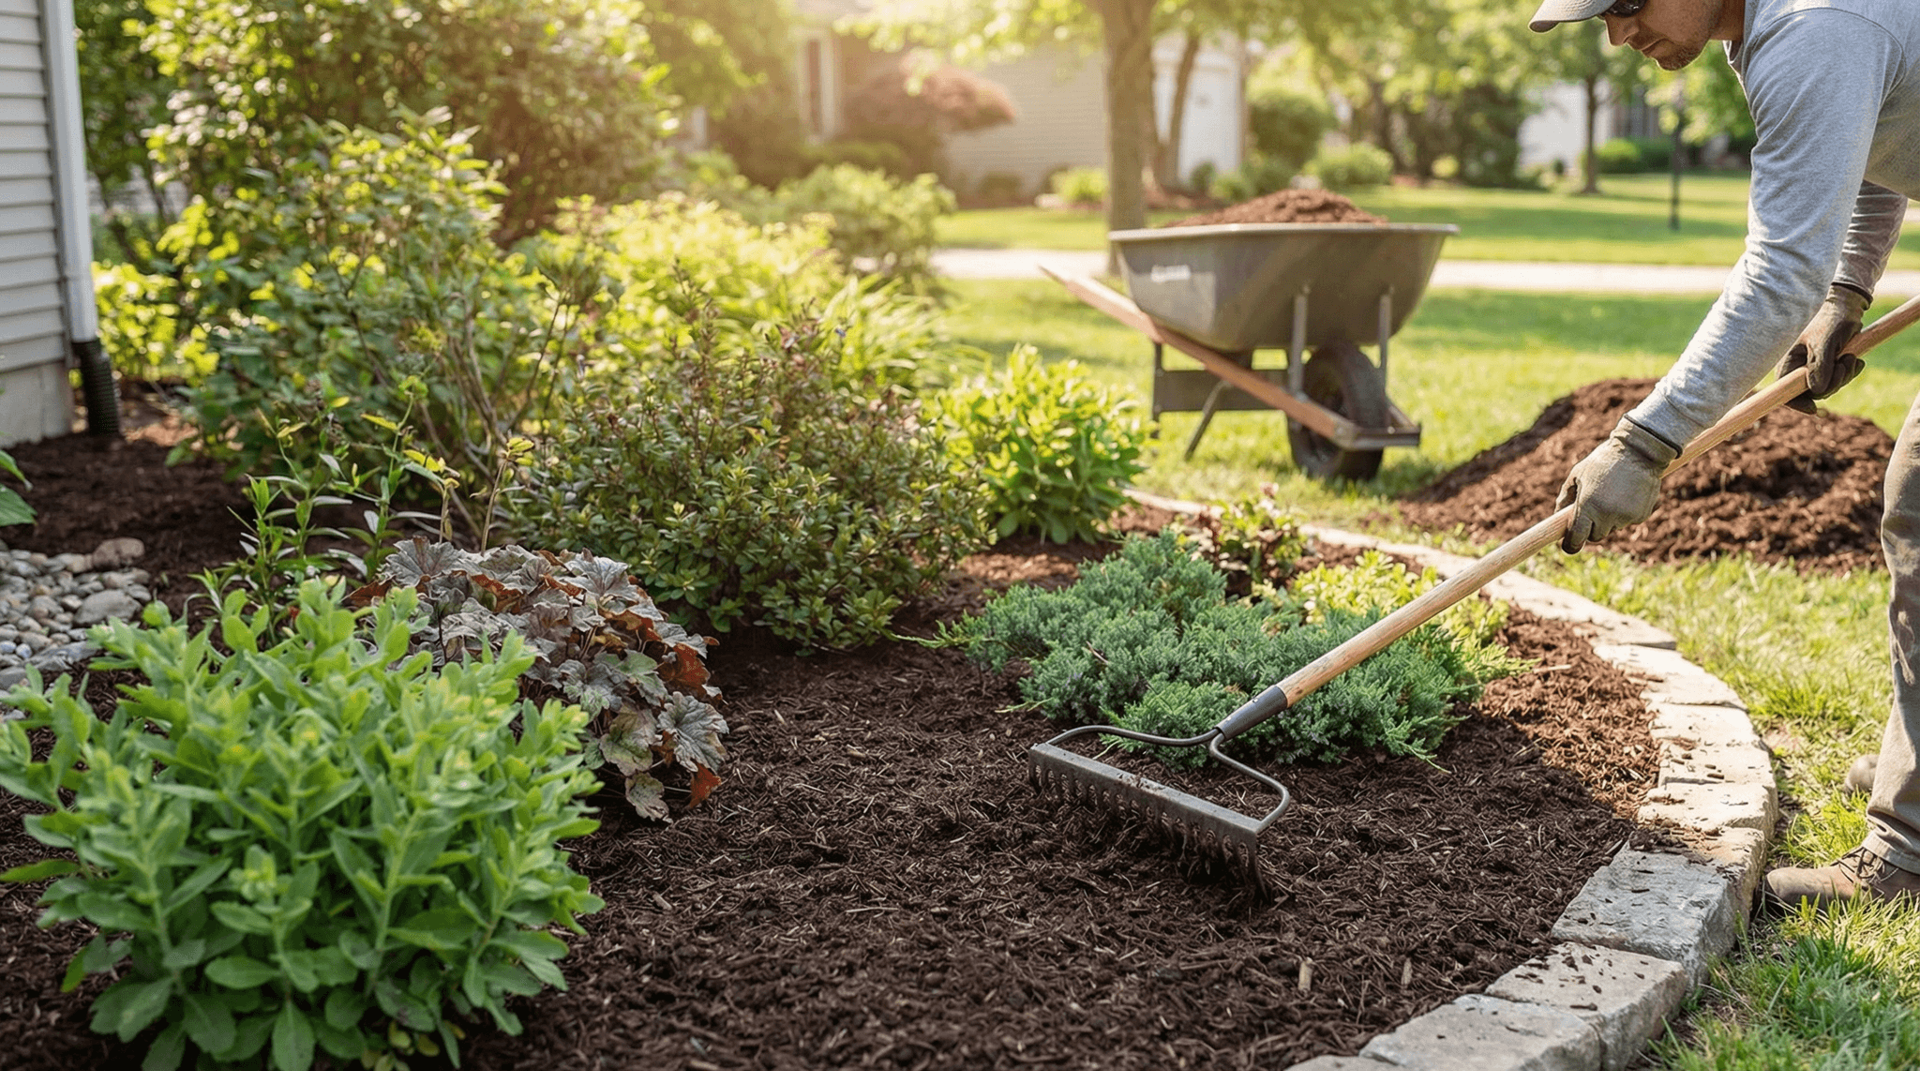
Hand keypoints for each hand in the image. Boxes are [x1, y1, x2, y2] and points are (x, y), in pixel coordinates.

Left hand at [1556, 417, 1680, 552]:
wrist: (1639, 451)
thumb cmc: (1603, 461)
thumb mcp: (1577, 475)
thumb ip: (1565, 497)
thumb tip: (1557, 517)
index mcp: (1587, 506)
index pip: (1576, 538)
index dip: (1571, 544)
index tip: (1569, 544)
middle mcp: (1607, 515)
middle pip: (1595, 536)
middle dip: (1591, 527)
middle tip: (1592, 508)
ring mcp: (1626, 517)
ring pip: (1612, 528)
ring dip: (1608, 519)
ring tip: (1611, 494)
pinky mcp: (1641, 516)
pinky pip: (1627, 521)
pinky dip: (1625, 513)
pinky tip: (1626, 494)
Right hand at [1775, 284, 1869, 413]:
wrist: (1847, 305)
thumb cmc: (1831, 319)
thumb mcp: (1824, 342)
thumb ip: (1819, 366)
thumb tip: (1818, 390)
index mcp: (1789, 361)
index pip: (1784, 391)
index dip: (1796, 403)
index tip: (1814, 409)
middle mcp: (1799, 367)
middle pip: (1812, 392)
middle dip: (1833, 383)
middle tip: (1845, 364)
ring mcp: (1814, 367)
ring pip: (1828, 387)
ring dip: (1844, 376)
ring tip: (1851, 357)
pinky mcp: (1829, 365)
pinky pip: (1839, 380)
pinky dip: (1849, 372)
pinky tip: (1855, 359)